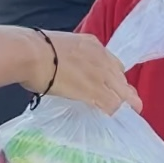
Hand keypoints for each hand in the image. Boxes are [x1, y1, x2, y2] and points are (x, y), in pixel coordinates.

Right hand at [24, 31, 141, 114]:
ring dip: (127, 102)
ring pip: (123, 91)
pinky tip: (116, 117)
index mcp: (91, 44)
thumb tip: (58, 65)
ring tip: (132, 111)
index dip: (113, 74)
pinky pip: (113, 104)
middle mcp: (100, 57)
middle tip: (127, 100)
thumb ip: (66, 56)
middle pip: (121, 77)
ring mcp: (100, 74)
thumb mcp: (57, 46)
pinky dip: (116, 111)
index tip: (112, 83)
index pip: (111, 61)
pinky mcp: (95, 90)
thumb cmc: (32, 49)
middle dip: (124, 89)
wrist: (31, 54)